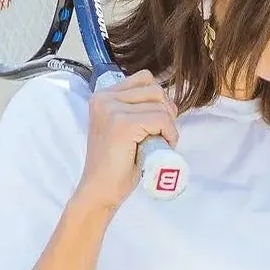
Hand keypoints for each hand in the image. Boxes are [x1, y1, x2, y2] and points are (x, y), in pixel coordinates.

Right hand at [75, 71, 180, 215]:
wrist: (100, 190)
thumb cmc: (116, 164)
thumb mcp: (124, 127)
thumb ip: (136, 109)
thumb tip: (167, 101)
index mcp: (103, 96)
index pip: (145, 78)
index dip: (158, 100)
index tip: (155, 124)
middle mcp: (104, 98)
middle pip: (156, 89)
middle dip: (166, 113)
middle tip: (159, 136)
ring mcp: (112, 110)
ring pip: (161, 105)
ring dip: (168, 126)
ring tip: (156, 144)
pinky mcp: (123, 124)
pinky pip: (161, 120)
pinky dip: (169, 135)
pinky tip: (160, 148)